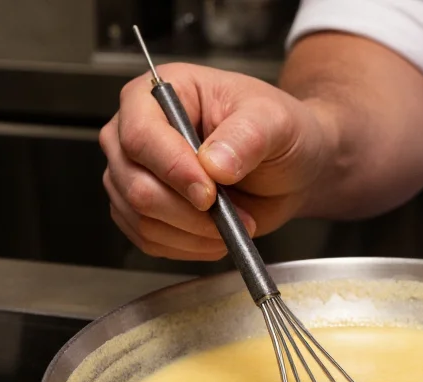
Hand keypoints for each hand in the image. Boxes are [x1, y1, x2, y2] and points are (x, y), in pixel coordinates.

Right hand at [99, 63, 332, 259]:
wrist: (288, 165)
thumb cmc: (276, 131)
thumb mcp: (275, 121)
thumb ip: (246, 136)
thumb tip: (214, 163)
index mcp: (159, 93)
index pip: (141, 135)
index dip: (173, 169)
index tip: (209, 193)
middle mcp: (136, 131)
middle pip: (134, 183)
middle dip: (187, 210)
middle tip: (230, 213)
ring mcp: (134, 172)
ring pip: (140, 217)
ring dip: (192, 232)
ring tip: (233, 222)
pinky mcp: (142, 210)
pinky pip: (149, 240)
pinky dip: (187, 246)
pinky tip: (217, 234)